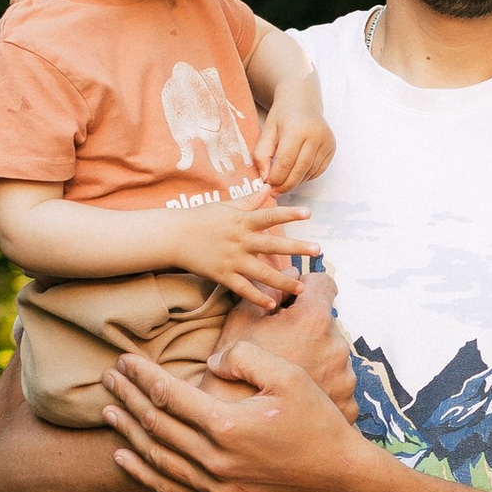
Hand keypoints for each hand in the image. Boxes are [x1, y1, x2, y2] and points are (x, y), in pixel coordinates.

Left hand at [103, 338, 381, 491]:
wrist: (339, 478)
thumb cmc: (317, 421)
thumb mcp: (288, 375)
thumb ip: (245, 357)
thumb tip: (210, 361)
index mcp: (227, 425)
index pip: (169, 394)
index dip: (142, 375)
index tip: (125, 358)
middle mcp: (214, 459)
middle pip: (155, 423)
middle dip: (127, 397)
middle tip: (107, 376)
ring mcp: (215, 484)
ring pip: (155, 456)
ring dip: (127, 431)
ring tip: (107, 409)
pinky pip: (169, 487)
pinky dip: (141, 471)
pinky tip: (123, 455)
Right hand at [171, 192, 319, 308]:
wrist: (174, 236)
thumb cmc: (201, 218)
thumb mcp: (226, 206)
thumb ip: (249, 201)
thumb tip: (267, 187)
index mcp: (242, 221)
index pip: (269, 215)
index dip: (289, 213)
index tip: (308, 213)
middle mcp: (240, 240)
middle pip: (273, 245)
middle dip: (297, 248)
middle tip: (317, 250)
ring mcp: (232, 259)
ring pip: (262, 272)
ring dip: (283, 281)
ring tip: (301, 288)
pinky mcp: (223, 275)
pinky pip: (243, 289)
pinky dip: (257, 298)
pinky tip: (272, 304)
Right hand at [213, 268, 359, 422]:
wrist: (239, 437)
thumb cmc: (231, 379)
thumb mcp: (238, 324)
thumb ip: (267, 290)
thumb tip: (289, 272)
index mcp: (313, 320)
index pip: (324, 284)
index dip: (305, 290)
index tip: (291, 304)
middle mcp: (338, 346)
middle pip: (327, 323)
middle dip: (306, 329)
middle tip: (278, 350)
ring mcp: (346, 378)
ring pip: (333, 355)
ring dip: (315, 359)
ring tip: (284, 381)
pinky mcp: (349, 405)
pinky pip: (339, 386)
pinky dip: (322, 389)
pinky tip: (296, 401)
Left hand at [257, 101, 337, 188]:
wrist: (302, 102)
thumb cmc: (283, 117)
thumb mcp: (267, 131)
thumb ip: (261, 154)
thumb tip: (265, 178)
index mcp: (297, 129)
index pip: (285, 162)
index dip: (275, 178)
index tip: (267, 185)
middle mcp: (315, 135)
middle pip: (299, 170)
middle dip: (285, 185)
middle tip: (275, 191)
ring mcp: (327, 142)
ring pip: (309, 173)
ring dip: (295, 182)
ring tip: (284, 182)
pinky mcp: (332, 147)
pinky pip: (318, 171)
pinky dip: (306, 177)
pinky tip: (297, 174)